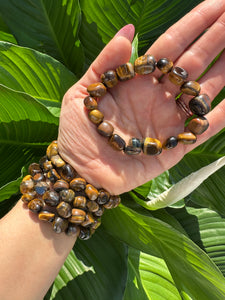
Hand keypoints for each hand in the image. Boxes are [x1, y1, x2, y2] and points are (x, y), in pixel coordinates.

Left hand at [58, 0, 224, 194]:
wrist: (81, 171)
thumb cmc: (77, 133)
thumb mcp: (82, 92)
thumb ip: (105, 63)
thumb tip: (129, 30)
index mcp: (137, 81)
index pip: (171, 46)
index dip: (193, 25)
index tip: (217, 5)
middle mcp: (158, 97)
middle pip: (193, 63)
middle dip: (216, 38)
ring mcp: (169, 121)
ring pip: (204, 91)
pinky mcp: (175, 146)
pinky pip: (203, 129)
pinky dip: (220, 116)